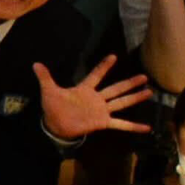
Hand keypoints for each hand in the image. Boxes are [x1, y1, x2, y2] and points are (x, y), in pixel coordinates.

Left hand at [35, 58, 152, 139]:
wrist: (55, 126)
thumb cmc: (53, 107)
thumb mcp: (49, 91)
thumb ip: (45, 78)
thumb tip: (35, 64)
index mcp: (85, 89)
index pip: (96, 74)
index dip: (104, 66)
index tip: (113, 56)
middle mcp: (96, 98)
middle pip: (115, 88)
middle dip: (129, 82)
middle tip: (144, 76)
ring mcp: (101, 110)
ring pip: (121, 102)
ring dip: (134, 98)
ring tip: (149, 92)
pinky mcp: (102, 122)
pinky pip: (120, 124)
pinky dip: (133, 126)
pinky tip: (146, 128)